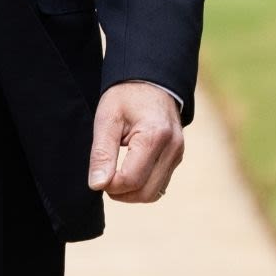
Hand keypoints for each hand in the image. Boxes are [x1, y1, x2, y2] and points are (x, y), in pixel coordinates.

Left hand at [87, 82, 184, 204]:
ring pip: (153, 193)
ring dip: (131, 192)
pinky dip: (142, 186)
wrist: (151, 81)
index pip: (131, 179)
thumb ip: (101, 153)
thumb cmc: (126, 96)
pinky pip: (159, 185)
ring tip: (115, 174)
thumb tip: (97, 185)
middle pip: (144, 192)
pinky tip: (129, 171)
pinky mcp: (177, 158)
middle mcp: (172, 148)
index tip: (98, 174)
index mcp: (154, 135)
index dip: (110, 185)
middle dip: (120, 193)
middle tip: (104, 177)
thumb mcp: (107, 119)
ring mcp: (178, 154)